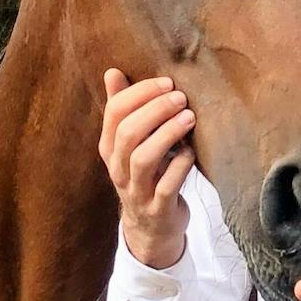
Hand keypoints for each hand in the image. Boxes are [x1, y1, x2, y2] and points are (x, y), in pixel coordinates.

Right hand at [99, 67, 196, 269]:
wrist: (152, 228)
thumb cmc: (146, 175)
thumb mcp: (130, 144)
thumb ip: (122, 109)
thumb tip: (112, 72)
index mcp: (109, 148)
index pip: (114, 112)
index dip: (140, 92)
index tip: (167, 82)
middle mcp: (118, 169)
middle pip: (128, 133)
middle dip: (156, 110)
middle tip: (181, 97)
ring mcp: (137, 191)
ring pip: (144, 158)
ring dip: (168, 134)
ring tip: (189, 118)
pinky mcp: (158, 209)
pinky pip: (167, 186)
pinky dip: (181, 165)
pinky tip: (191, 152)